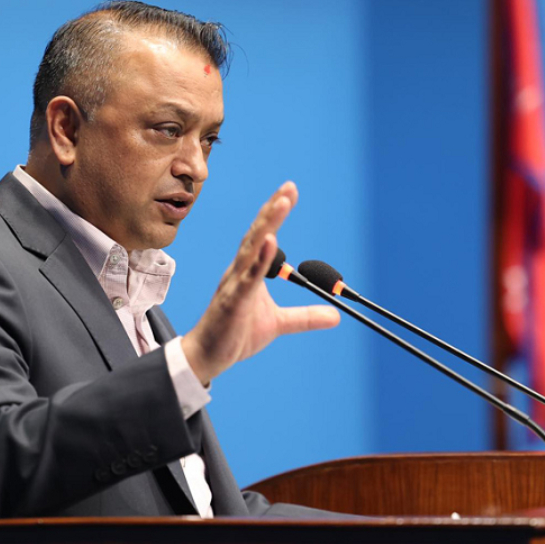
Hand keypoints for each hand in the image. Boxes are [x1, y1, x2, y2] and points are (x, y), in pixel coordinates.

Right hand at [181, 182, 340, 384]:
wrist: (208, 357)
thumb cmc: (236, 335)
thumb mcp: (278, 324)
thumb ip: (305, 316)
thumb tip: (336, 315)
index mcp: (247, 271)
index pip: (263, 236)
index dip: (274, 214)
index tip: (289, 192)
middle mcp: (239, 271)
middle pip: (257, 235)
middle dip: (272, 210)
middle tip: (288, 188)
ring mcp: (234, 284)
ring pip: (252, 249)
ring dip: (267, 225)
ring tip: (281, 203)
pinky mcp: (233, 301)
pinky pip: (248, 277)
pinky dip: (260, 258)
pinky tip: (270, 241)